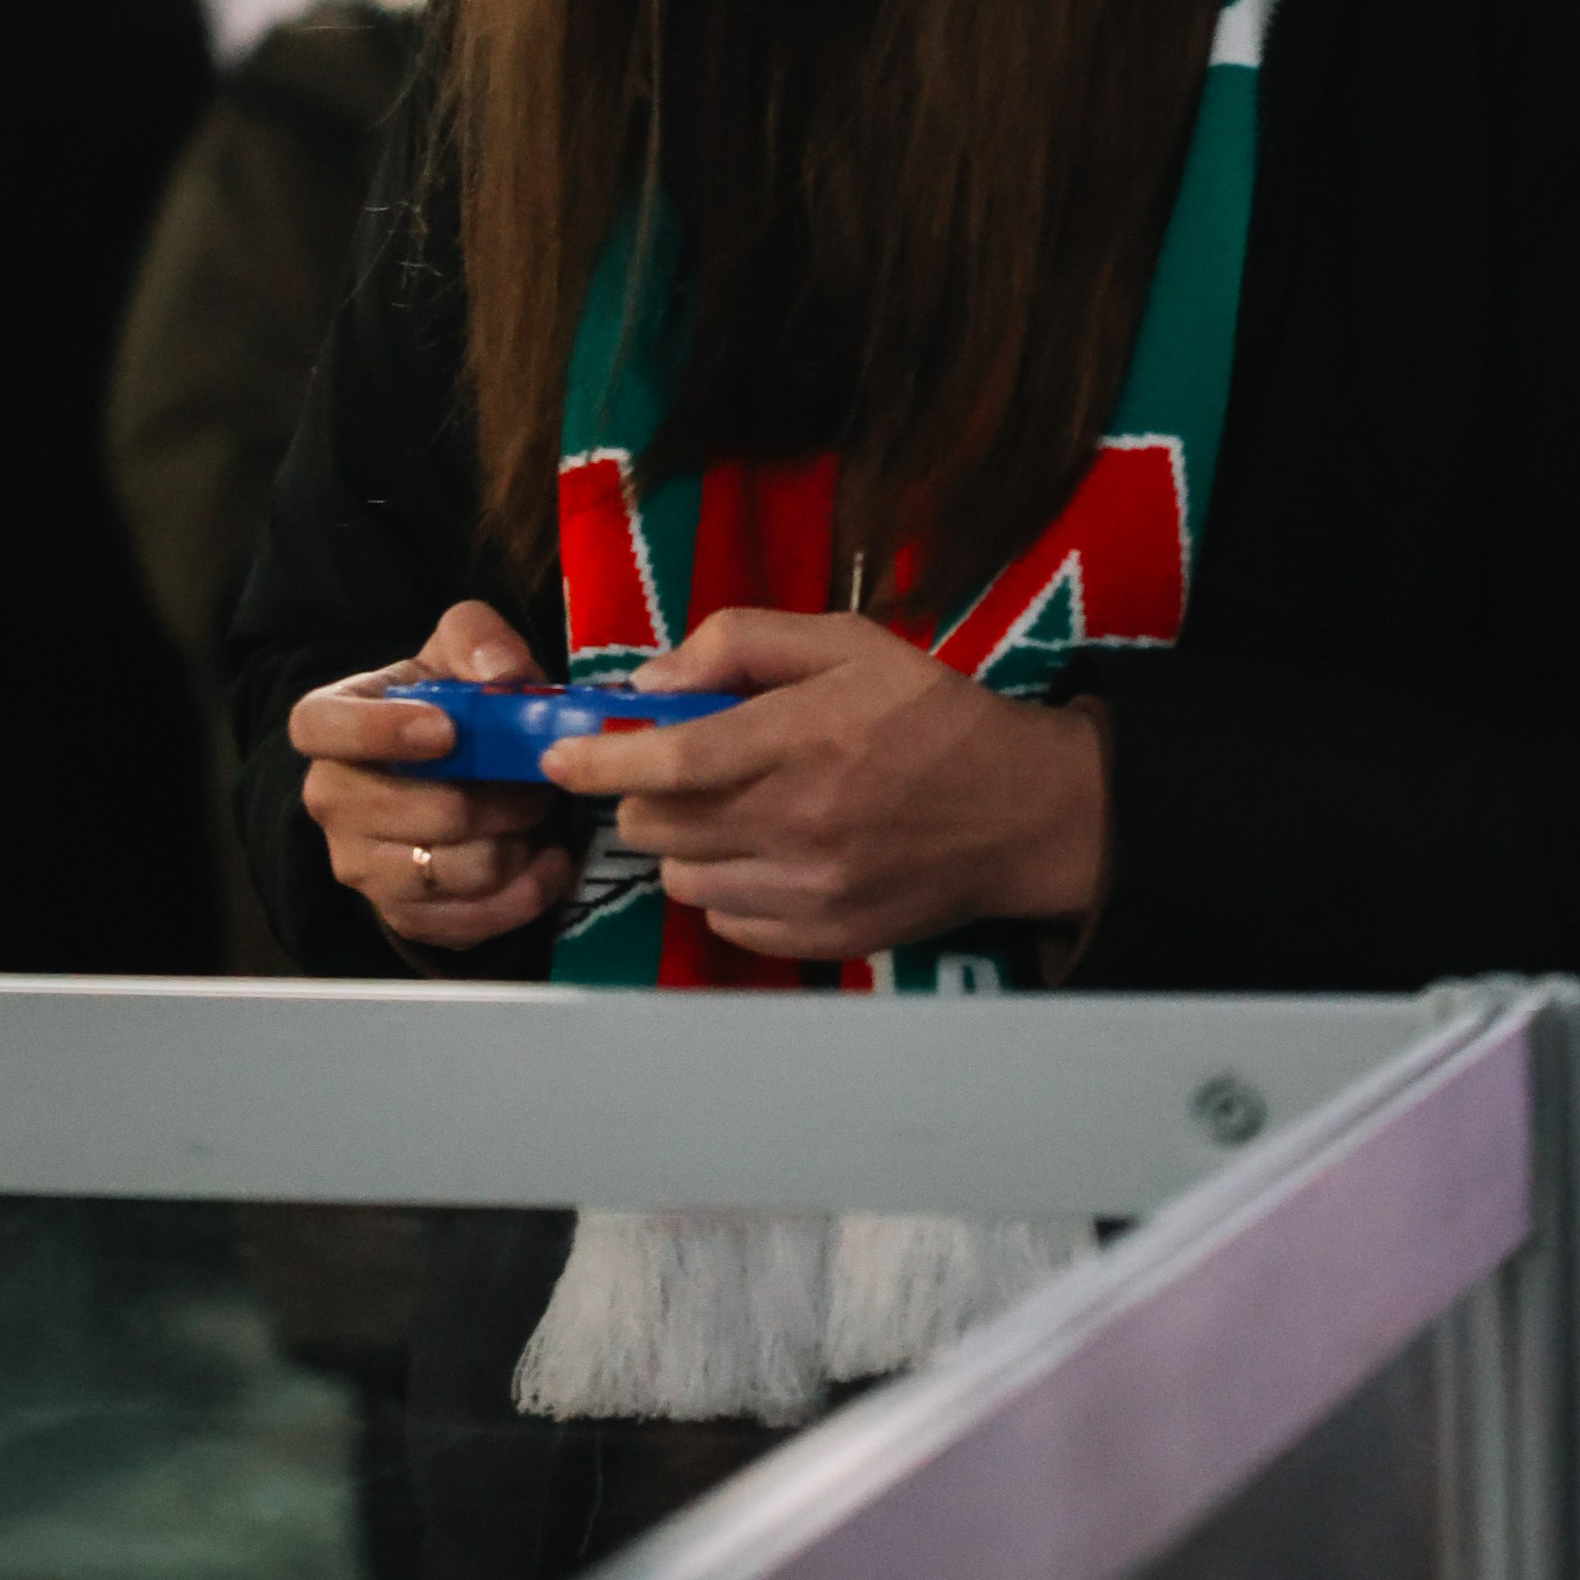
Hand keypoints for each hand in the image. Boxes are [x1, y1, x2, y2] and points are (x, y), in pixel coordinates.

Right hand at [289, 601, 577, 955]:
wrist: (460, 776)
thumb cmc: (453, 705)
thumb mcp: (463, 648)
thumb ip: (480, 639)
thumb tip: (503, 674)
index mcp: (329, 723)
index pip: (318, 728)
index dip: (378, 732)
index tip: (446, 730)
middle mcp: (331, 800)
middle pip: (401, 811)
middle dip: (486, 797)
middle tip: (535, 779)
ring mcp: (362, 866)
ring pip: (446, 870)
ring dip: (511, 843)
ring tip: (537, 815)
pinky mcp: (403, 916)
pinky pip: (469, 920)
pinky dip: (524, 892)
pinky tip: (548, 859)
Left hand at [537, 610, 1107, 960]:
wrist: (1019, 811)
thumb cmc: (927, 712)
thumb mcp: (845, 641)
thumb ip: (741, 642)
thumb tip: (653, 681)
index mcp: (804, 737)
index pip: (673, 760)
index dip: (601, 760)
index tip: (559, 756)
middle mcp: (802, 821)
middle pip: (660, 825)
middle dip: (643, 793)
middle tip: (673, 769)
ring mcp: (812, 890)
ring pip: (683, 878)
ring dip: (680, 842)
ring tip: (726, 810)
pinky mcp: (825, 938)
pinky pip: (725, 922)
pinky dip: (722, 888)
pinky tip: (760, 853)